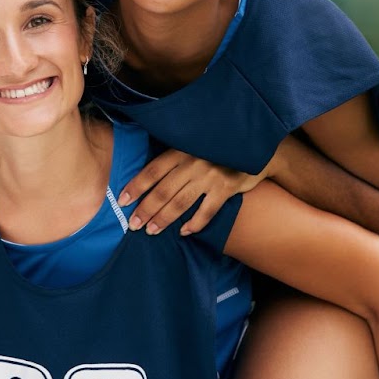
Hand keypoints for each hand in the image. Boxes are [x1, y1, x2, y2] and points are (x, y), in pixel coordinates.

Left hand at [119, 149, 267, 235]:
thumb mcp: (192, 146)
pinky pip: (207, 211)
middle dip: (145, 210)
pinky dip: (194, 224)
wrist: (257, 149)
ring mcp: (210, 176)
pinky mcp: (227, 188)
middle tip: (133, 225)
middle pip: (163, 191)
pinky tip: (183, 232)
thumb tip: (146, 179)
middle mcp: (193, 163)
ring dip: (163, 219)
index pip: (152, 172)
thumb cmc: (215, 150)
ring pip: (180, 203)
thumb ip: (173, 159)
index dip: (136, 187)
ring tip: (150, 231)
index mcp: (181, 151)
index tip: (122, 201)